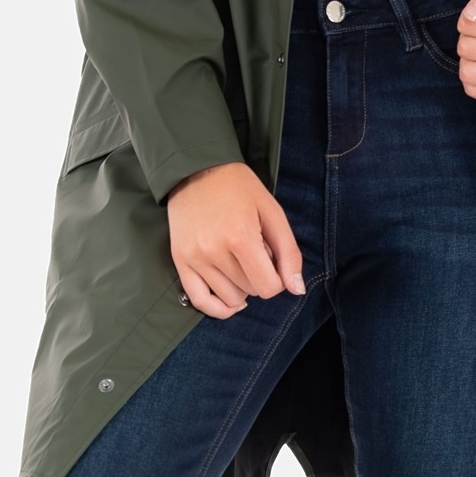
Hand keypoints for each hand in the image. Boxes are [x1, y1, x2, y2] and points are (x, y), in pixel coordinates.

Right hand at [166, 162, 306, 318]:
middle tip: (254, 251)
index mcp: (241, 238)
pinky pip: (198, 301)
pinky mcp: (180, 261)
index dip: (277, 277)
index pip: (268, 287)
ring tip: (240, 262)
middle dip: (259, 275)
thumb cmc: (239, 187)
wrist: (196, 168)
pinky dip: (217, 308)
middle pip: (250, 291)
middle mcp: (215, 252)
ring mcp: (195, 258)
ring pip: (229, 298)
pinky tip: (230, 301)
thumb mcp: (272, 211)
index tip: (272, 259)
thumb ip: (288, 252)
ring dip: (242, 287)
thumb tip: (296, 289)